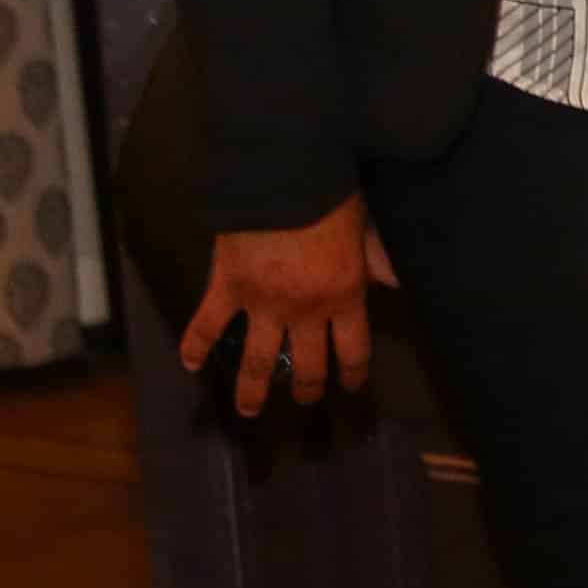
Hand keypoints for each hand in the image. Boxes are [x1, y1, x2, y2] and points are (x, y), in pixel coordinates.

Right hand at [179, 194, 390, 410]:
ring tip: (248, 409)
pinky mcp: (227, 288)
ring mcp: (263, 304)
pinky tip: (189, 364)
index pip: (353, 350)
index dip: (353, 372)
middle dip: (307, 388)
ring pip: (258, 361)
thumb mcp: (367, 229)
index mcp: (345, 297)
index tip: (350, 386)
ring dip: (253, 390)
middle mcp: (305, 312)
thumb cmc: (333, 198)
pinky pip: (208, 324)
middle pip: (308, 364)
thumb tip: (399, 281)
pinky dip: (195, 345)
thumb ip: (378, 260)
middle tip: (304, 399)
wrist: (284, 177)